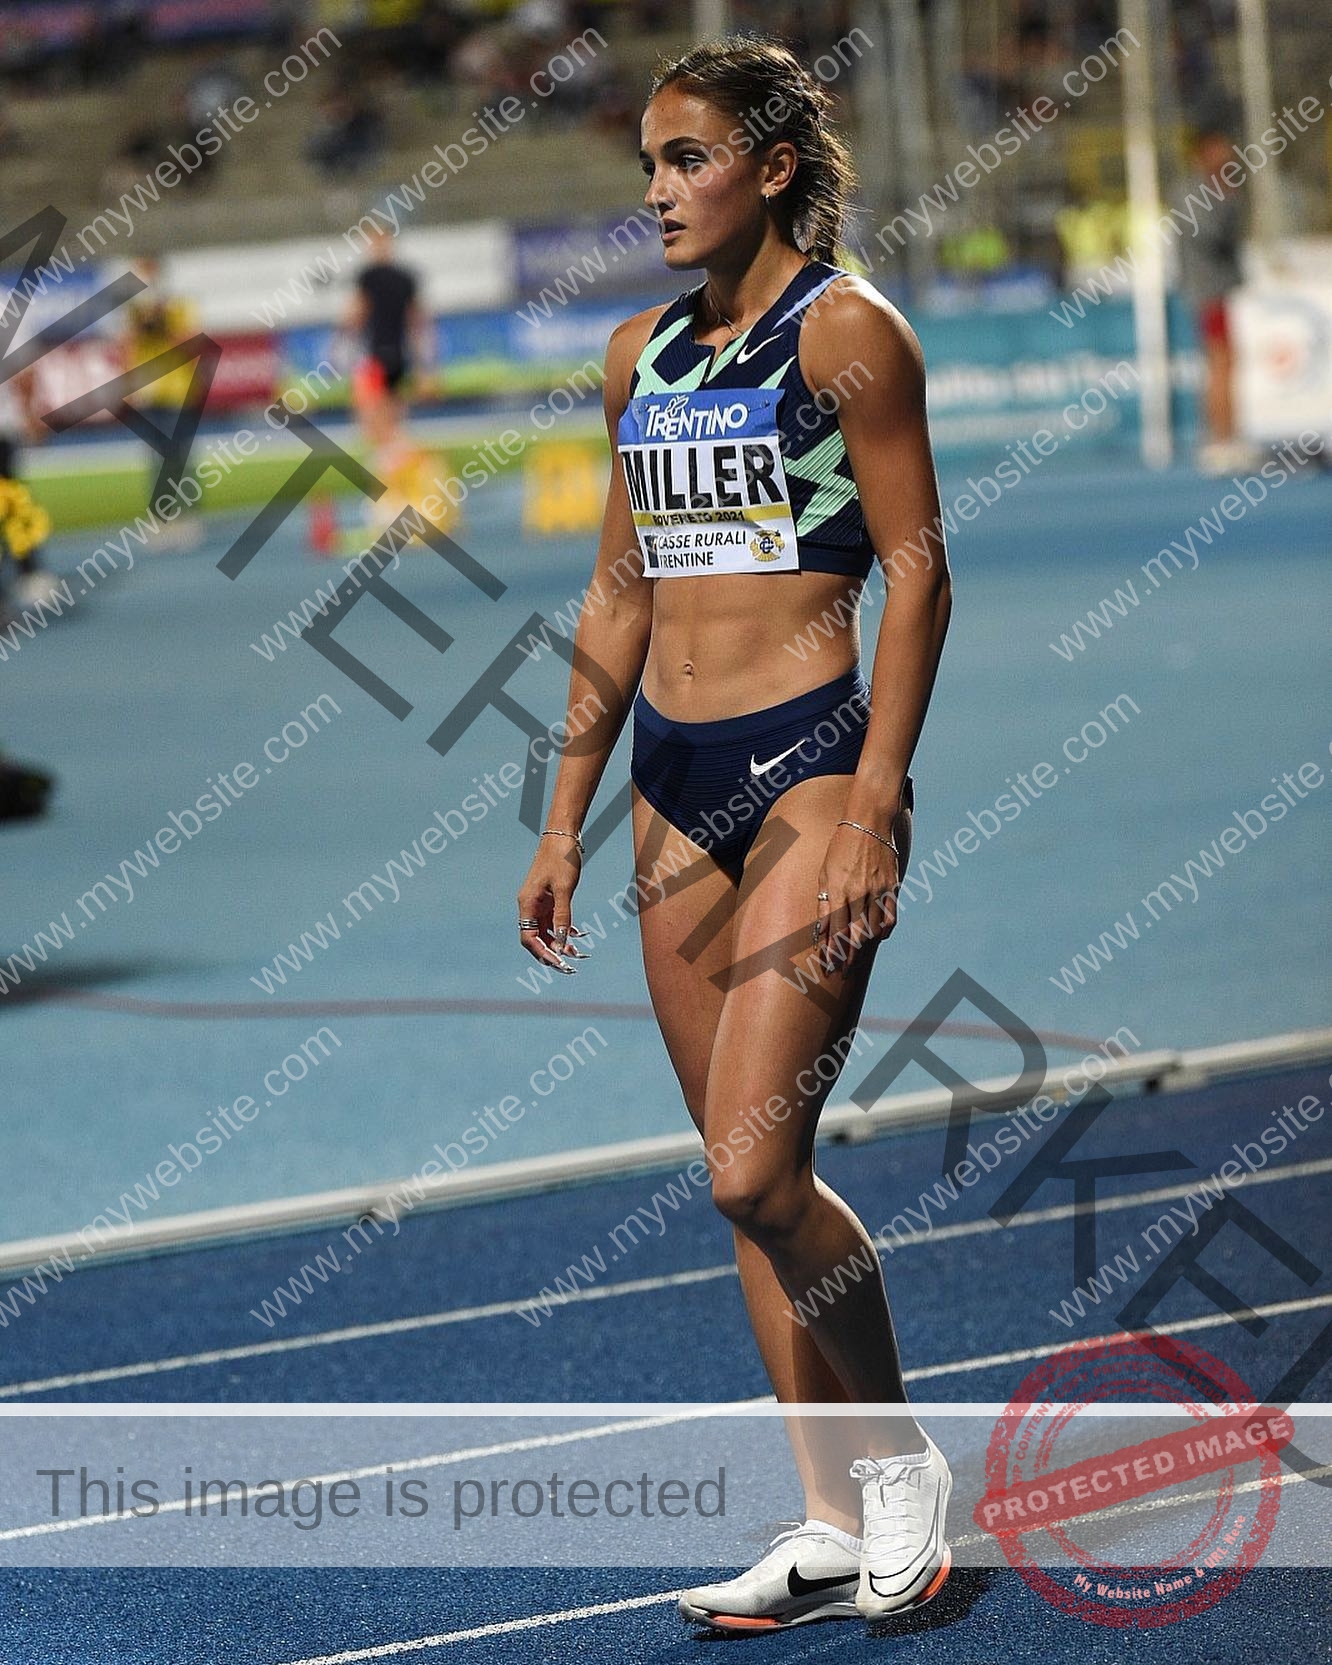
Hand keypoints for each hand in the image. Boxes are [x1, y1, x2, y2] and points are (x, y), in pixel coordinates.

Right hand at [516, 837, 589, 974]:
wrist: (563, 836)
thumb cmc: (561, 858)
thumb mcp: (564, 889)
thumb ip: (562, 917)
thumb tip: (561, 944)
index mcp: (527, 904)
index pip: (529, 938)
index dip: (543, 953)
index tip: (559, 963)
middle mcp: (530, 906)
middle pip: (536, 939)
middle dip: (551, 953)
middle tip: (569, 967)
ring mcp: (539, 903)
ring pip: (547, 931)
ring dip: (560, 944)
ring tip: (578, 954)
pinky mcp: (549, 899)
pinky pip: (554, 921)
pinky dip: (564, 931)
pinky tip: (578, 936)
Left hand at [812, 821, 900, 975]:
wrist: (868, 822)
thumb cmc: (841, 847)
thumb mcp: (825, 872)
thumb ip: (824, 901)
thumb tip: (821, 929)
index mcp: (838, 890)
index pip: (834, 929)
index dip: (831, 951)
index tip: (827, 966)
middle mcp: (858, 893)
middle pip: (854, 935)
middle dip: (847, 957)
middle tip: (842, 971)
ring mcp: (877, 890)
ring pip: (872, 929)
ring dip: (864, 947)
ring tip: (856, 958)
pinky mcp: (892, 887)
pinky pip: (890, 916)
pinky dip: (884, 931)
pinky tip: (877, 937)